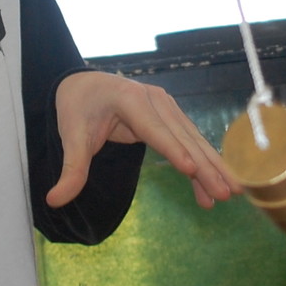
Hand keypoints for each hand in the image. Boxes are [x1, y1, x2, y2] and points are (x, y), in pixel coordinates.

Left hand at [48, 72, 240, 209]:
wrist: (85, 84)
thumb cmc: (78, 107)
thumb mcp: (70, 136)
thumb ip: (71, 169)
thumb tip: (54, 200)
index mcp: (131, 100)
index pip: (154, 129)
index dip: (173, 150)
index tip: (191, 169)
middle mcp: (156, 101)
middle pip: (184, 137)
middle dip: (206, 165)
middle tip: (226, 191)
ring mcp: (168, 108)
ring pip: (194, 141)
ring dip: (213, 168)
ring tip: (231, 193)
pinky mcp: (172, 118)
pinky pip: (190, 144)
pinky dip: (202, 166)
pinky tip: (210, 191)